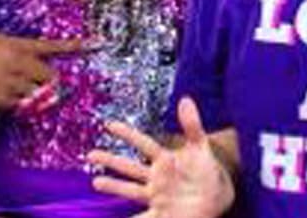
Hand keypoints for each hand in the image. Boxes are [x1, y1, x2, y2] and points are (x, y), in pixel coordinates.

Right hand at [0, 32, 86, 109]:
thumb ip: (17, 50)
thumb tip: (30, 57)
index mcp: (19, 45)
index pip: (55, 46)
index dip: (78, 46)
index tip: (97, 43)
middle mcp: (20, 64)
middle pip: (51, 77)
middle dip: (52, 82)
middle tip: (46, 84)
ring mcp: (11, 83)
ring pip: (37, 94)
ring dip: (36, 95)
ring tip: (22, 91)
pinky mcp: (0, 99)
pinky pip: (19, 105)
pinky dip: (19, 103)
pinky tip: (7, 96)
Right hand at [88, 97, 233, 217]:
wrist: (215, 197)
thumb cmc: (206, 170)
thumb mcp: (200, 148)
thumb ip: (192, 126)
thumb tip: (185, 99)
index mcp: (164, 160)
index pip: (143, 143)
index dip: (128, 134)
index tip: (109, 124)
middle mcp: (156, 178)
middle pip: (130, 167)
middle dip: (111, 160)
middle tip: (90, 154)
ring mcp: (156, 196)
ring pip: (131, 190)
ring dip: (114, 186)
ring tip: (96, 182)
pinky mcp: (161, 214)